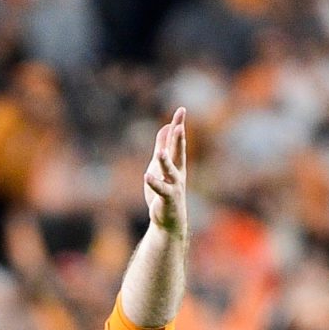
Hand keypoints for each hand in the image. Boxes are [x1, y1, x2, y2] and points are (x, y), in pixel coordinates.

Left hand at [143, 107, 188, 235]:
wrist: (170, 220)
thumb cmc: (165, 190)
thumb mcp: (161, 164)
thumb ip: (163, 145)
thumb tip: (166, 126)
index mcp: (176, 163)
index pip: (177, 141)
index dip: (178, 125)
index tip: (181, 110)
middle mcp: (177, 172)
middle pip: (178, 153)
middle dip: (178, 140)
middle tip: (179, 126)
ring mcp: (173, 186)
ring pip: (170, 171)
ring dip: (166, 162)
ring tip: (160, 153)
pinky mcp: (167, 198)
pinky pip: (160, 189)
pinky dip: (154, 182)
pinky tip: (147, 176)